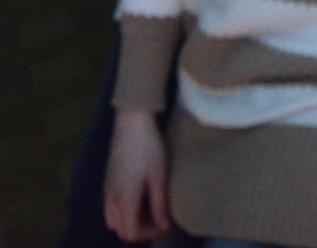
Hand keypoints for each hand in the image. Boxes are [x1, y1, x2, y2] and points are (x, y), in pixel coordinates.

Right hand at [104, 110, 170, 241]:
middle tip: (162, 219)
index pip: (130, 233)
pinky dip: (126, 211)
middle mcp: (110, 199)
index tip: (167, 225)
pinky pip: (111, 208)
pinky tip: (143, 198)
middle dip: (142, 230)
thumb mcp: (159, 178)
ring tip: (154, 210)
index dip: (149, 234)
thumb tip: (164, 227)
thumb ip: (159, 205)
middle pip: (121, 230)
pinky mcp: (107, 181)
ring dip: (133, 221)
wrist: (132, 124)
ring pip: (114, 220)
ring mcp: (106, 190)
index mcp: (124, 200)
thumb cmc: (149, 148)